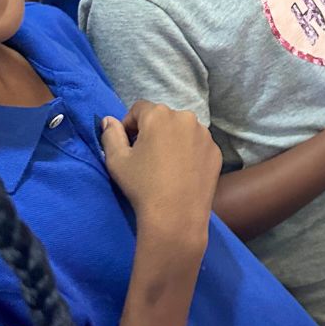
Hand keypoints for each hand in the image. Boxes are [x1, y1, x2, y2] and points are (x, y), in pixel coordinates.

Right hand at [101, 102, 220, 243]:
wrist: (176, 217)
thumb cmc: (143, 186)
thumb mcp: (116, 161)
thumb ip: (111, 135)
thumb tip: (108, 120)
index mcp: (159, 115)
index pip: (139, 109)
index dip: (130, 125)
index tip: (128, 146)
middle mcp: (185, 117)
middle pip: (163, 118)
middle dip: (152, 132)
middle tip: (146, 157)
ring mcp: (204, 134)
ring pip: (182, 130)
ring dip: (172, 140)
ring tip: (166, 166)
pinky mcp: (216, 151)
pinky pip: (198, 145)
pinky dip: (189, 152)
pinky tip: (183, 173)